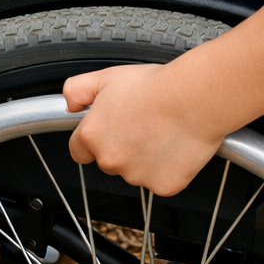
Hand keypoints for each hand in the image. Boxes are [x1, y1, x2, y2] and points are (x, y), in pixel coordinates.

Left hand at [64, 64, 227, 196]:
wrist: (194, 98)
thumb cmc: (155, 86)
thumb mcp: (105, 77)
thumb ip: (77, 90)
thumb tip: (69, 105)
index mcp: (92, 136)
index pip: (79, 150)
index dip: (93, 139)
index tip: (109, 131)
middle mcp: (110, 160)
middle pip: (109, 160)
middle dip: (122, 147)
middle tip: (142, 124)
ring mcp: (137, 176)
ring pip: (135, 172)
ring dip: (145, 158)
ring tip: (163, 131)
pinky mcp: (163, 186)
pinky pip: (162, 180)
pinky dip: (168, 168)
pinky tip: (176, 146)